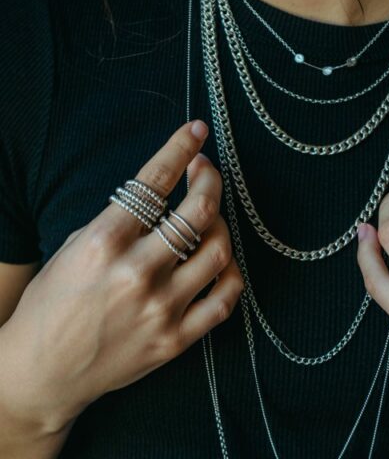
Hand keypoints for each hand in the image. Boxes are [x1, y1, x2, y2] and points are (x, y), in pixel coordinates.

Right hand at [2, 120, 243, 434]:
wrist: (41, 374)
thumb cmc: (53, 303)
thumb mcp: (73, 246)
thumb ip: (119, 220)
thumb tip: (162, 188)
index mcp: (104, 243)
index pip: (155, 181)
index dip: (180, 148)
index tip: (196, 131)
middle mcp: (135, 273)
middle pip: (199, 211)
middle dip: (209, 180)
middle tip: (204, 171)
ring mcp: (158, 309)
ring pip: (218, 251)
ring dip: (220, 224)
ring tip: (207, 218)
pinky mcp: (174, 341)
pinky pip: (225, 300)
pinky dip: (230, 273)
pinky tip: (220, 260)